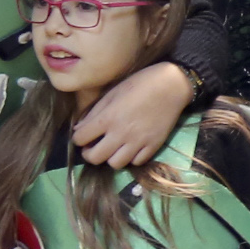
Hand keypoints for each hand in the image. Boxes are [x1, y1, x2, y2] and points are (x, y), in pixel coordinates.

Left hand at [69, 60, 191, 166]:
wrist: (171, 86)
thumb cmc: (139, 84)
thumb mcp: (112, 93)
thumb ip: (95, 112)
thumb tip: (80, 128)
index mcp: (107, 118)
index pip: (80, 138)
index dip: (78, 138)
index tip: (83, 135)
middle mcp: (121, 134)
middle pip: (95, 158)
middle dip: (89, 154)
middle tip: (93, 147)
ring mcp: (138, 142)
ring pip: (116, 164)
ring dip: (110, 157)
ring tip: (113, 149)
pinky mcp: (154, 146)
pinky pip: (137, 162)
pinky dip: (131, 157)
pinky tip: (131, 148)